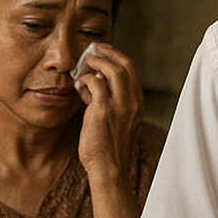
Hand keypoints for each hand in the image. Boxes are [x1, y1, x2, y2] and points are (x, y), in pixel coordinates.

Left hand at [75, 44, 143, 180]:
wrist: (109, 168)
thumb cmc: (110, 147)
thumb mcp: (118, 120)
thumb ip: (109, 101)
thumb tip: (94, 85)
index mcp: (138, 103)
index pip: (132, 71)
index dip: (118, 58)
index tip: (106, 53)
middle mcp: (133, 101)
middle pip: (125, 65)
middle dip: (109, 53)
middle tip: (95, 49)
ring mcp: (120, 105)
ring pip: (113, 70)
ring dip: (98, 62)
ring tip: (86, 62)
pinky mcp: (103, 110)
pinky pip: (95, 84)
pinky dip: (87, 79)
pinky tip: (79, 84)